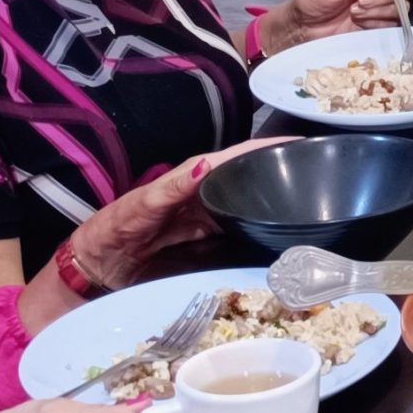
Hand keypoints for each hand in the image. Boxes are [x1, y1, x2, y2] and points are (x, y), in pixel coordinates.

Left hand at [71, 137, 299, 288]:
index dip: (264, 149)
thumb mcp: (139, 206)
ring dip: (273, 204)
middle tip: (317, 173)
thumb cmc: (111, 230)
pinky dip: (258, 233)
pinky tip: (278, 236)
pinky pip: (237, 235)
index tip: (298, 143)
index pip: (234, 158)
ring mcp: (206, 222)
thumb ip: (171, 188)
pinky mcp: (205, 246)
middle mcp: (203, 198)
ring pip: (247, 207)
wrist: (95, 269)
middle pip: (247, 181)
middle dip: (279, 173)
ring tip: (309, 201)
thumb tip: (205, 164)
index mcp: (190, 179)